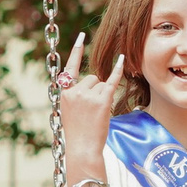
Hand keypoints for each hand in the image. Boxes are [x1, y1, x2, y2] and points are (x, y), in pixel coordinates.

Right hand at [56, 33, 125, 161]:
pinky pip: (111, 82)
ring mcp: (88, 95)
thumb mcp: (69, 112)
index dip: (77, 52)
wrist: (82, 148)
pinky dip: (117, 71)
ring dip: (103, 96)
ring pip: (101, 84)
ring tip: (97, 114)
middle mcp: (75, 91)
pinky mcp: (102, 101)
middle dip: (96, 91)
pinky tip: (122, 59)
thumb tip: (92, 82)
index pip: (70, 69)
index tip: (82, 37)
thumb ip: (75, 96)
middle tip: (92, 111)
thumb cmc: (78, 133)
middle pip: (92, 78)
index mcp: (64, 94)